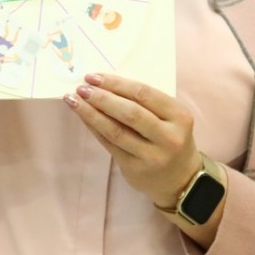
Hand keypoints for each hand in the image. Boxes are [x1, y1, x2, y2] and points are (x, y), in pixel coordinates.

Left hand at [63, 72, 201, 208]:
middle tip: (81, 88)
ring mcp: (152, 156)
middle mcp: (168, 137)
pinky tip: (84, 117)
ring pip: (116, 131)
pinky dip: (94, 128)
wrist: (180, 178)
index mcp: (179, 116)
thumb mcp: (170, 117)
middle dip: (102, 98)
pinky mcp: (135, 169)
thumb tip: (105, 84)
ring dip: (91, 114)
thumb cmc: (170, 137)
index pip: (143, 94)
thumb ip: (146, 103)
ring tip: (74, 100)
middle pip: (130, 112)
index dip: (116, 84)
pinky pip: (110, 145)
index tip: (94, 76)